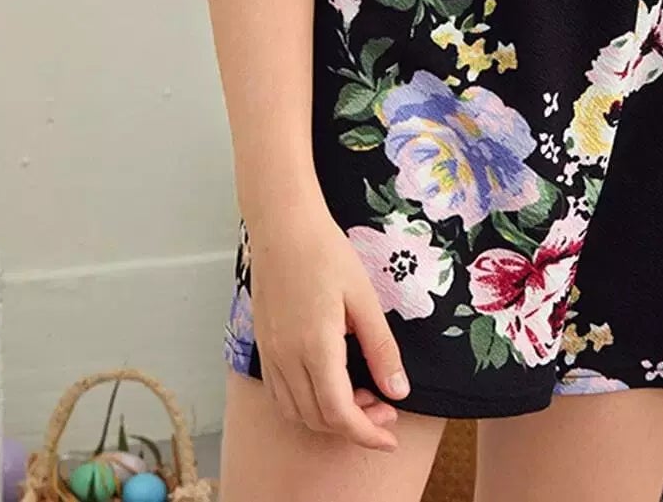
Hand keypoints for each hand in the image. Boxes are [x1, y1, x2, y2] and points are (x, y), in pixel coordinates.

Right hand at [248, 199, 409, 449]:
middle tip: (386, 409)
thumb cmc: (326, 252)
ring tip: (362, 396)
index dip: (366, 434)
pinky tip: (330, 386)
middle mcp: (287, 358)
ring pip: (297, 412)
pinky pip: (281, 394)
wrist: (282, 225)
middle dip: (355, 425)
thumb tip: (399, 391)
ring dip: (329, 418)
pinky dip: (306, 405)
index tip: (390, 438)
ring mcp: (271, 354)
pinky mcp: (264, 346)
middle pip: (319, 419)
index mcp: (316, 347)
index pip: (339, 413)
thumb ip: (381, 348)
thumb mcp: (364, 298)